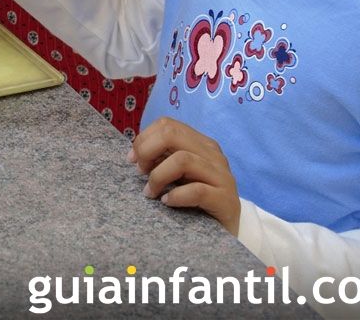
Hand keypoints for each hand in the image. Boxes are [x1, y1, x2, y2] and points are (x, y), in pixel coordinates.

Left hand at [129, 117, 240, 234]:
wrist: (227, 235)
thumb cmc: (197, 203)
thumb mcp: (178, 176)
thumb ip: (162, 159)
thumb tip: (135, 154)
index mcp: (201, 144)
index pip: (167, 124)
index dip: (144, 138)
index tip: (132, 160)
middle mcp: (213, 155)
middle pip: (172, 134)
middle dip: (147, 151)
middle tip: (140, 172)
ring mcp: (222, 176)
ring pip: (183, 160)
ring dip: (158, 176)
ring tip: (150, 192)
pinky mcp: (227, 200)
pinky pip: (197, 190)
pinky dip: (176, 195)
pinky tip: (167, 202)